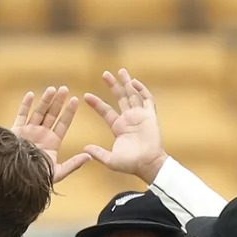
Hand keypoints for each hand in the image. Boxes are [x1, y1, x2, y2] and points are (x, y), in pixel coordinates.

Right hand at [11, 86, 89, 183]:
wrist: (15, 181)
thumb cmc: (36, 179)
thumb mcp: (57, 172)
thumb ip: (73, 164)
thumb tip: (89, 156)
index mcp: (52, 143)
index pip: (63, 124)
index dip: (69, 112)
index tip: (76, 99)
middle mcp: (41, 135)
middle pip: (51, 115)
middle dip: (58, 102)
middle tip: (65, 89)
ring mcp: (28, 132)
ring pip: (38, 112)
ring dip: (45, 100)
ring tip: (52, 89)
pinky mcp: (15, 132)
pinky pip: (21, 116)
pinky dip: (25, 105)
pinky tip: (31, 94)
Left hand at [83, 69, 168, 183]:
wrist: (148, 165)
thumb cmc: (130, 164)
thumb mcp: (110, 159)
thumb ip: (98, 153)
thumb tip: (85, 148)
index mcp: (118, 127)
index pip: (106, 111)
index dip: (96, 103)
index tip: (85, 96)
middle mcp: (129, 119)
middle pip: (120, 97)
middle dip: (113, 85)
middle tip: (104, 74)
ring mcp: (140, 116)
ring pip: (133, 95)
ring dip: (127, 83)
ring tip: (120, 71)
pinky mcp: (151, 116)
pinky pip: (147, 99)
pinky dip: (142, 90)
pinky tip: (134, 82)